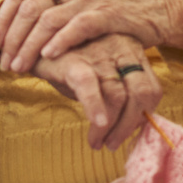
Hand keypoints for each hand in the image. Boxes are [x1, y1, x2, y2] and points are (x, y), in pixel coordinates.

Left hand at [0, 0, 182, 73]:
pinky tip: (49, 57)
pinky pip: (78, 26)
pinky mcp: (108, 12)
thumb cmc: (111, 7)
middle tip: (4, 64)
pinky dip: (60, 41)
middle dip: (12, 39)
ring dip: (30, 46)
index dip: (2, 19)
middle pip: (29, 9)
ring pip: (48, 20)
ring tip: (20, 68)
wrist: (156, 7)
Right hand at [27, 33, 162, 150]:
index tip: (128, 131)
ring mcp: (99, 52)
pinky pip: (90, 87)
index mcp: (131, 51)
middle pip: (141, 94)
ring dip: (109, 127)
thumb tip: (127, 125)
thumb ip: (114, 90)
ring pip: (118, 96)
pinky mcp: (74, 59)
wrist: (30, 39)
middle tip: (112, 144)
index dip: (143, 116)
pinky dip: (95, 108)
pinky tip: (95, 125)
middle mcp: (120, 49)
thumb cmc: (68, 58)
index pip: (151, 88)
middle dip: (129, 126)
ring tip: (95, 142)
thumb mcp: (97, 70)